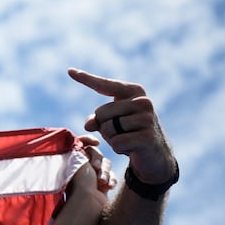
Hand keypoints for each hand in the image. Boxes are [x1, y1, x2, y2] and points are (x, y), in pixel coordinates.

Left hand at [68, 68, 175, 187]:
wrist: (154, 154)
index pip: (105, 85)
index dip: (86, 79)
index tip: (69, 71)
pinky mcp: (147, 137)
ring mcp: (146, 118)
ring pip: (107, 129)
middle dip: (104, 126)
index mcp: (134, 92)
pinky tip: (131, 148)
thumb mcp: (111, 122)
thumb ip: (97, 118)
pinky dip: (118, 149)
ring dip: (111, 139)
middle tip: (121, 132)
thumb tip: (90, 123)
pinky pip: (116, 143)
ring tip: (127, 139)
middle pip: (100, 113)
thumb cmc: (129, 133)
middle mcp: (143, 101)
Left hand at [74, 135, 118, 192]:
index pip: (80, 143)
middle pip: (96, 153)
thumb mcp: (75, 163)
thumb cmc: (78, 184)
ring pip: (106, 164)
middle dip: (98, 159)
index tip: (95, 142)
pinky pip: (111, 176)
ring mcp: (91, 176)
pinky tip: (108, 186)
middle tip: (94, 167)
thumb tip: (79, 141)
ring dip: (105, 171)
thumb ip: (77, 150)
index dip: (88, 140)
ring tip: (101, 181)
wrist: (86, 204)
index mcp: (71, 160)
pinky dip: (111, 179)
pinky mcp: (101, 186)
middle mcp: (80, 167)